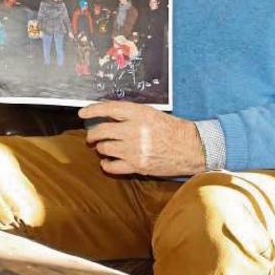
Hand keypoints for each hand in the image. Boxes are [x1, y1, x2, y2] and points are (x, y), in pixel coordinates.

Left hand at [79, 101, 206, 176]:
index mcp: (139, 113)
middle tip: (91, 137)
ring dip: (102, 148)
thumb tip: (108, 116)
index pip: (108, 109)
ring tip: (106, 147)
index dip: (92, 110)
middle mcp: (134, 130)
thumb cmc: (173, 129)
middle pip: (101, 130)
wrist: (191, 148)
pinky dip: (106, 164)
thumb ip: (131, 114)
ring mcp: (134, 149)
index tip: (82, 113)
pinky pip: (112, 166)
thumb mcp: (152, 114)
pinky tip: (107, 162)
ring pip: (104, 148)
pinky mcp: (137, 165)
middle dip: (92, 134)